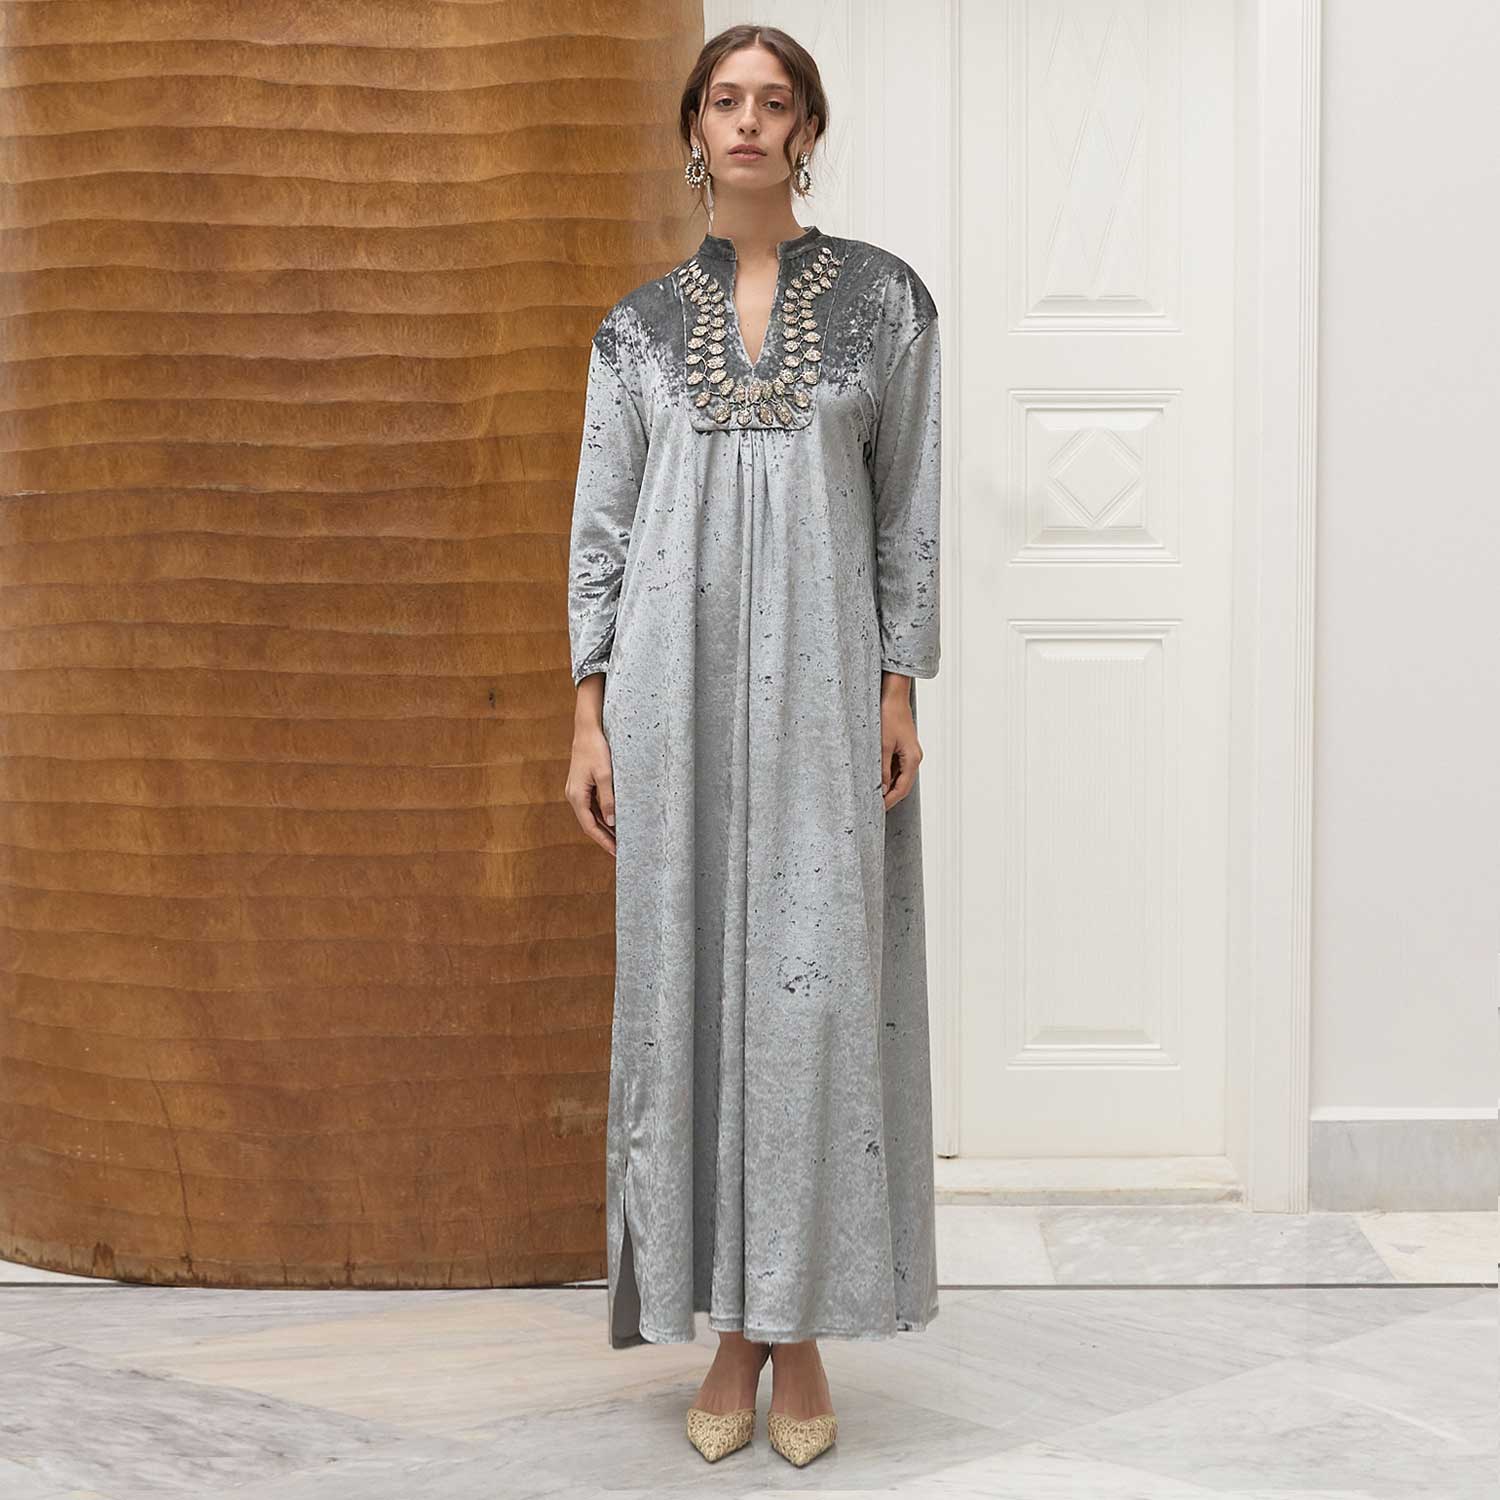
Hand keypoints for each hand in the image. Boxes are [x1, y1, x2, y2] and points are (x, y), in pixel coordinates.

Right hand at [566, 677, 616, 855]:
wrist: (587, 729)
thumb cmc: (596, 749)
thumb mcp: (605, 775)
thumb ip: (608, 800)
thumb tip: (611, 823)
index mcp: (577, 796)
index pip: (590, 827)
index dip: (603, 842)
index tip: (616, 853)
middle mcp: (574, 796)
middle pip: (589, 824)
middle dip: (604, 838)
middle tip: (621, 851)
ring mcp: (577, 790)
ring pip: (591, 816)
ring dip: (604, 828)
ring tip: (620, 839)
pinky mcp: (582, 785)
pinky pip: (592, 806)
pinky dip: (602, 815)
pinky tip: (614, 820)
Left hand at [880, 673, 922, 809]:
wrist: (893, 696)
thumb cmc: (889, 716)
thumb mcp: (882, 745)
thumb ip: (883, 769)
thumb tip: (883, 789)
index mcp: (913, 759)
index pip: (902, 788)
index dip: (890, 801)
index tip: (877, 810)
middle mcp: (914, 758)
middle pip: (902, 785)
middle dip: (889, 797)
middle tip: (873, 807)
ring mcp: (909, 753)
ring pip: (899, 777)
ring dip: (887, 786)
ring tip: (871, 795)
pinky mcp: (902, 748)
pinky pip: (896, 767)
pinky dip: (887, 775)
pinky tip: (875, 778)